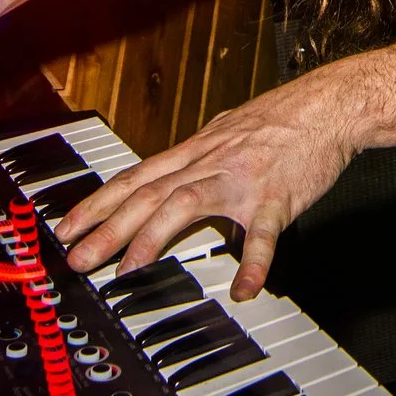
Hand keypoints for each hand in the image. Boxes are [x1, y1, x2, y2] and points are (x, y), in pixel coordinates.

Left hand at [55, 59, 375, 299]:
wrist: (329, 105)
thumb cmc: (282, 120)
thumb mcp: (227, 132)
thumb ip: (197, 158)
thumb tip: (172, 174)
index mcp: (196, 151)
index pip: (135, 178)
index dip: (97, 204)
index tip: (66, 228)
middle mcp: (210, 163)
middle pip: (148, 194)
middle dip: (107, 228)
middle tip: (77, 259)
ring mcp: (242, 180)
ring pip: (185, 204)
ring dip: (152, 238)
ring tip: (128, 271)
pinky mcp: (277, 197)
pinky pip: (262, 234)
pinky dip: (253, 264)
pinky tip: (243, 290)